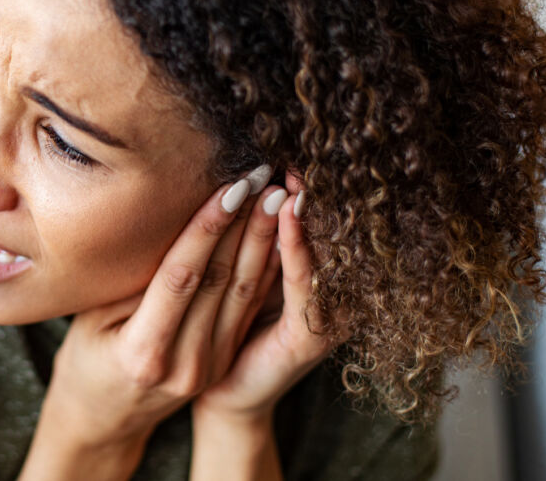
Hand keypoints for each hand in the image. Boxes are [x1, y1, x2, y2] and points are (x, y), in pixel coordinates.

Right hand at [30, 165, 281, 460]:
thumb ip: (129, 281)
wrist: (102, 419)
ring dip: (262, 240)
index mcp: (142, 354)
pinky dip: (263, 267)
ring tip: (277, 195)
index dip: (207, 229)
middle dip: (243, 224)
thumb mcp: (91, 319)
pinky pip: (246, 307)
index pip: (182, 277)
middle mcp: (183, 364)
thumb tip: (165, 226)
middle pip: (220, 281)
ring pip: (242, 293)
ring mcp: (208, 367)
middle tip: (262, 176)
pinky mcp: (222, 361)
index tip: (229, 187)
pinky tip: (275, 232)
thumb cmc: (85, 358)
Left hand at [192, 171, 336, 422]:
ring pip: (314, 255)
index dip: (298, 190)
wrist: (220, 397)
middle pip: (320, 235)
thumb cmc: (220, 333)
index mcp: (306, 280)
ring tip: (294, 173)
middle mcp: (325, 298)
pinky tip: (288, 217)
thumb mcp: (236, 280)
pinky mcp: (308, 341)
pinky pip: (304, 289)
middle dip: (306, 194)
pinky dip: (298, 251)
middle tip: (297, 150)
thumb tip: (236, 180)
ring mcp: (323, 321)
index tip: (285, 150)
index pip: (306, 227)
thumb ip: (246, 244)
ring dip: (302, 213)